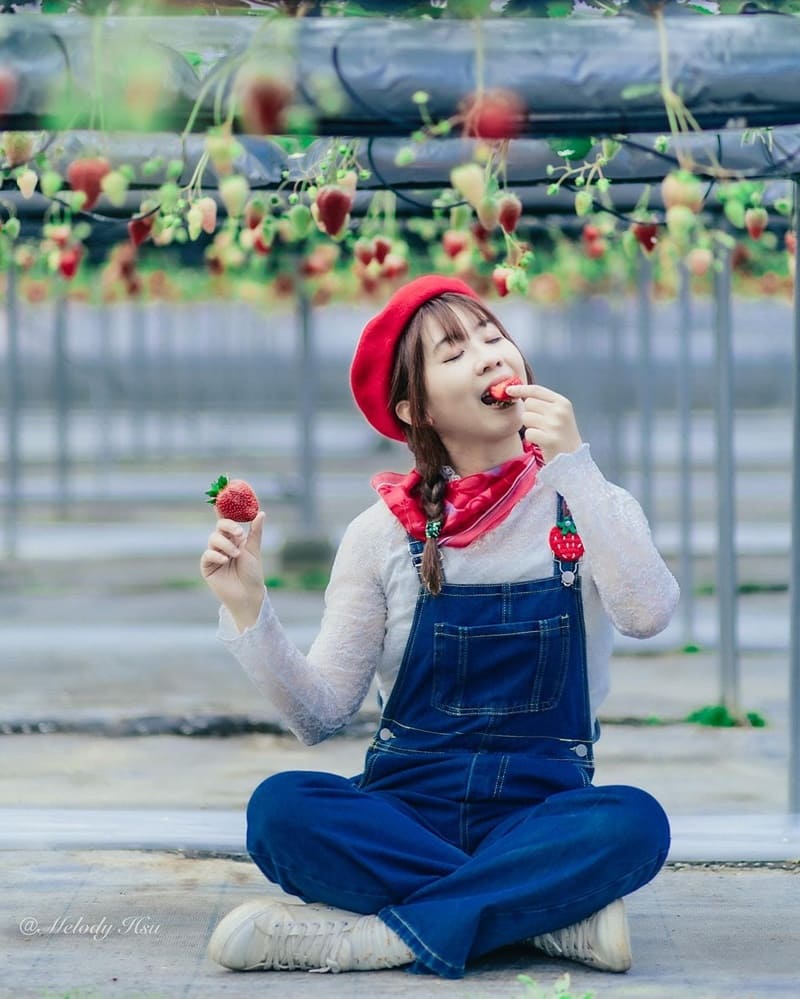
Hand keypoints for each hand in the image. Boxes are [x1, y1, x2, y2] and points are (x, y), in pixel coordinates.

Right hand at [200, 511, 266, 630]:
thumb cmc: (252, 573)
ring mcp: (214, 555)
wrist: (249, 594)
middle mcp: (223, 545)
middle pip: (219, 527)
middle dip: (229, 527)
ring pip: (213, 539)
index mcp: (234, 539)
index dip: (225, 511)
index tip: (226, 502)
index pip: (227, 522)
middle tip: (240, 534)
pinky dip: (216, 555)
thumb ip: (255, 532)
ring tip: (236, 554)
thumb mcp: (254, 550)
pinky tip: (225, 560)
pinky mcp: (207, 567)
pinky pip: (207, 555)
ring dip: (226, 544)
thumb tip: (261, 513)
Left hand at [505, 384, 582, 463]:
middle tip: (540, 425)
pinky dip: (531, 438)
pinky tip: (542, 441)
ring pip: (526, 417)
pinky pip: (528, 433)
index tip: (508, 390)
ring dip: (530, 426)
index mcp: (563, 403)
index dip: (520, 388)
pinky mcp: (550, 439)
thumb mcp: (559, 414)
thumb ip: (543, 403)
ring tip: (542, 433)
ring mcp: (555, 425)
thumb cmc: (561, 435)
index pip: (536, 390)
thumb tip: (519, 391)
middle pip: (529, 403)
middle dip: (529, 413)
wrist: (573, 458)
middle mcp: (560, 412)